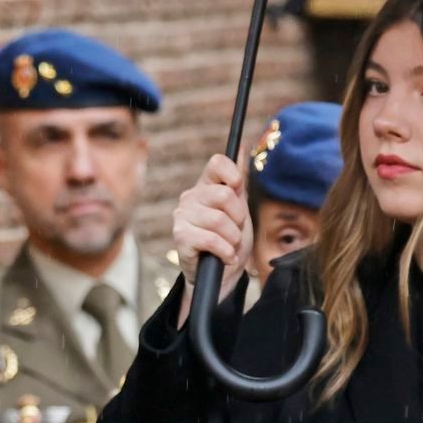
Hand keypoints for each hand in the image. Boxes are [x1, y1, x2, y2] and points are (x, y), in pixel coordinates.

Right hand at [172, 154, 252, 319]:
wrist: (221, 275)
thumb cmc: (228, 240)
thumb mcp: (239, 210)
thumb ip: (238, 181)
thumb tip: (242, 147)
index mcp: (205, 186)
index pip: (217, 163)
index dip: (233, 176)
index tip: (238, 192)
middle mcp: (190, 197)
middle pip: (224, 195)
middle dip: (238, 218)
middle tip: (235, 230)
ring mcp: (182, 217)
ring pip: (220, 221)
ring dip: (233, 239)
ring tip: (229, 246)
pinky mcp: (180, 237)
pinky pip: (211, 240)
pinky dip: (225, 252)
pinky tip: (225, 256)